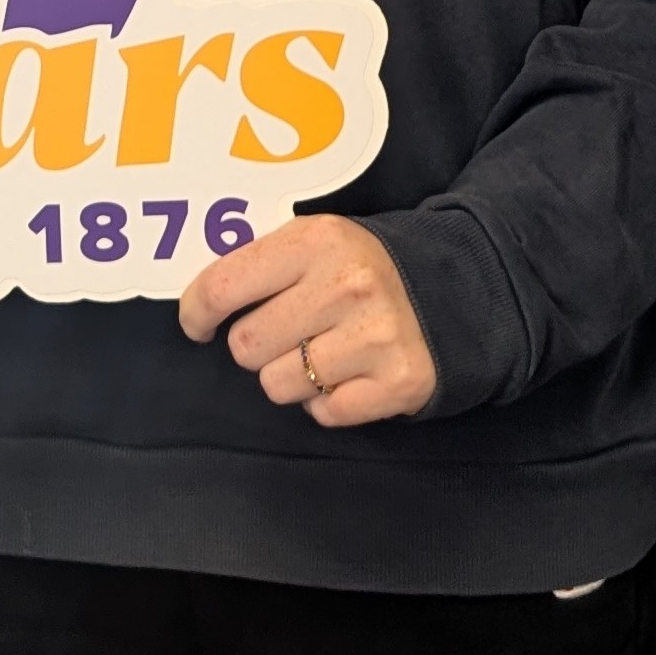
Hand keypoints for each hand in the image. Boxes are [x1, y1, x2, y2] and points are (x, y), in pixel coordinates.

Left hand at [178, 214, 437, 426]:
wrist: (459, 290)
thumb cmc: (366, 267)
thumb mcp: (319, 241)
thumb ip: (264, 262)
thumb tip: (200, 301)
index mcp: (318, 241)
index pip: (224, 286)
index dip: (197, 311)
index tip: (198, 324)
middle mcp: (346, 286)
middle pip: (246, 345)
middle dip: (258, 345)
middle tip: (288, 333)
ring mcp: (375, 337)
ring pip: (278, 385)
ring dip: (291, 377)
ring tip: (323, 353)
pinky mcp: (398, 382)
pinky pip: (323, 413)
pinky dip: (328, 402)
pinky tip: (350, 374)